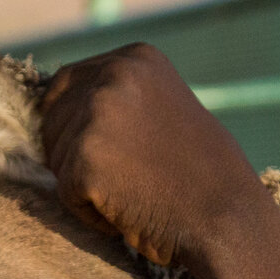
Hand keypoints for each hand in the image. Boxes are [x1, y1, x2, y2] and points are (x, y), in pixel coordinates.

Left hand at [40, 45, 269, 268]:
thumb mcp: (165, 111)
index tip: (98, 152)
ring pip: (58, 159)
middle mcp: (114, 75)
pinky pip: (66, 193)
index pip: (66, 83)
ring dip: (85, 186)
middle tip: (123, 181)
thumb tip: (67, 105)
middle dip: (73, 156)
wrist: (227, 219)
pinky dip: (91, 213)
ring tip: (136, 194)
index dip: (69, 122)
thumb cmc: (202, 178)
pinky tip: (130, 212)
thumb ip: (123, 100)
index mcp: (136, 58)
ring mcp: (97, 114)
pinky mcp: (85, 158)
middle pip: (53, 119)